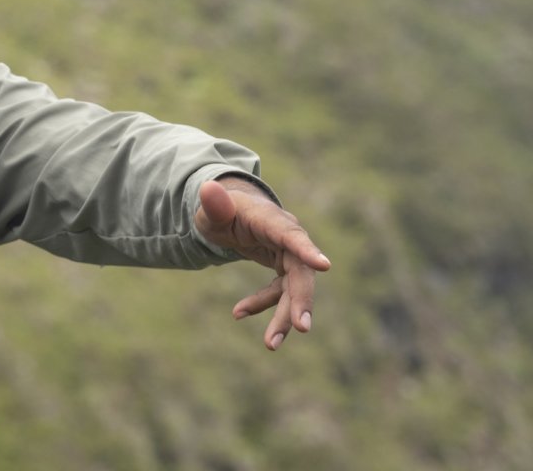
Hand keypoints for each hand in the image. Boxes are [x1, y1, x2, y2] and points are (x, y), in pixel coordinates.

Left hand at [194, 177, 331, 350]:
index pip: (291, 236)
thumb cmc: (223, 209)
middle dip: (301, 301)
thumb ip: (213, 203)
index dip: (306, 250)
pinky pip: (279, 292)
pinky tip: (237, 313)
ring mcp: (289, 255)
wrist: (234, 213)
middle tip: (301, 328)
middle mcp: (288, 238)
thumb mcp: (212, 209)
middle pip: (300, 272)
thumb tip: (208, 188)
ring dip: (284, 317)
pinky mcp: (285, 269)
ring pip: (294, 289)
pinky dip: (261, 305)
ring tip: (271, 344)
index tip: (324, 266)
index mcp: (271, 220)